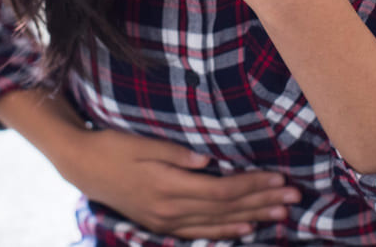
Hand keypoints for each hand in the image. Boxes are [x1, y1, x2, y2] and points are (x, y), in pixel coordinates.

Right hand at [63, 128, 300, 238]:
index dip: (252, 185)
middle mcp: (170, 209)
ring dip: (252, 218)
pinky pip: (200, 231)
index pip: (221, 189)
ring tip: (280, 214)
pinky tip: (245, 228)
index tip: (278, 177)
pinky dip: (225, 230)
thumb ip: (175, 153)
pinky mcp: (161, 223)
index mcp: (168, 186)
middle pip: (225, 208)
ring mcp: (165, 220)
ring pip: (217, 222)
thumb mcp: (141, 143)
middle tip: (293, 197)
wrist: (82, 165)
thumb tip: (208, 160)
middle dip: (262, 201)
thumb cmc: (113, 146)